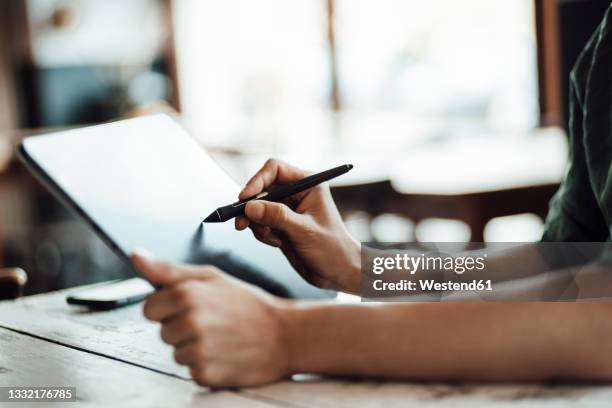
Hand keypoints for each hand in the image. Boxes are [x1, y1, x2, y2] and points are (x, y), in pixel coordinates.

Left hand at [131, 252, 290, 386]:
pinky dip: (205, 365)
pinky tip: (225, 353)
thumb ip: (168, 270)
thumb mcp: (211, 277)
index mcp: (187, 294)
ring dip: (193, 348)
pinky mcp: (205, 374)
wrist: (285, 335)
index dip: (168, 307)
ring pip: (176, 353)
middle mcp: (190, 322)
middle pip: (162, 332)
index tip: (191, 306)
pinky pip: (190, 371)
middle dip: (182, 327)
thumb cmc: (249, 304)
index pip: (149, 308)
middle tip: (212, 321)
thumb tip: (137, 257)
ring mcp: (197, 350)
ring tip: (221, 337)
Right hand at [235, 159, 360, 292]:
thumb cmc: (332, 248)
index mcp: (308, 184)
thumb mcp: (304, 231)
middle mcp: (297, 193)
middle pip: (262, 188)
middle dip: (251, 206)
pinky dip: (262, 233)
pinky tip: (276, 242)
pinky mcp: (281, 225)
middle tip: (241, 223)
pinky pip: (260, 223)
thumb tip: (250, 207)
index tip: (245, 198)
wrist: (338, 273)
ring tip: (270, 238)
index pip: (275, 169)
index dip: (257, 181)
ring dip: (257, 223)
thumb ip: (277, 217)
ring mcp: (287, 209)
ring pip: (258, 207)